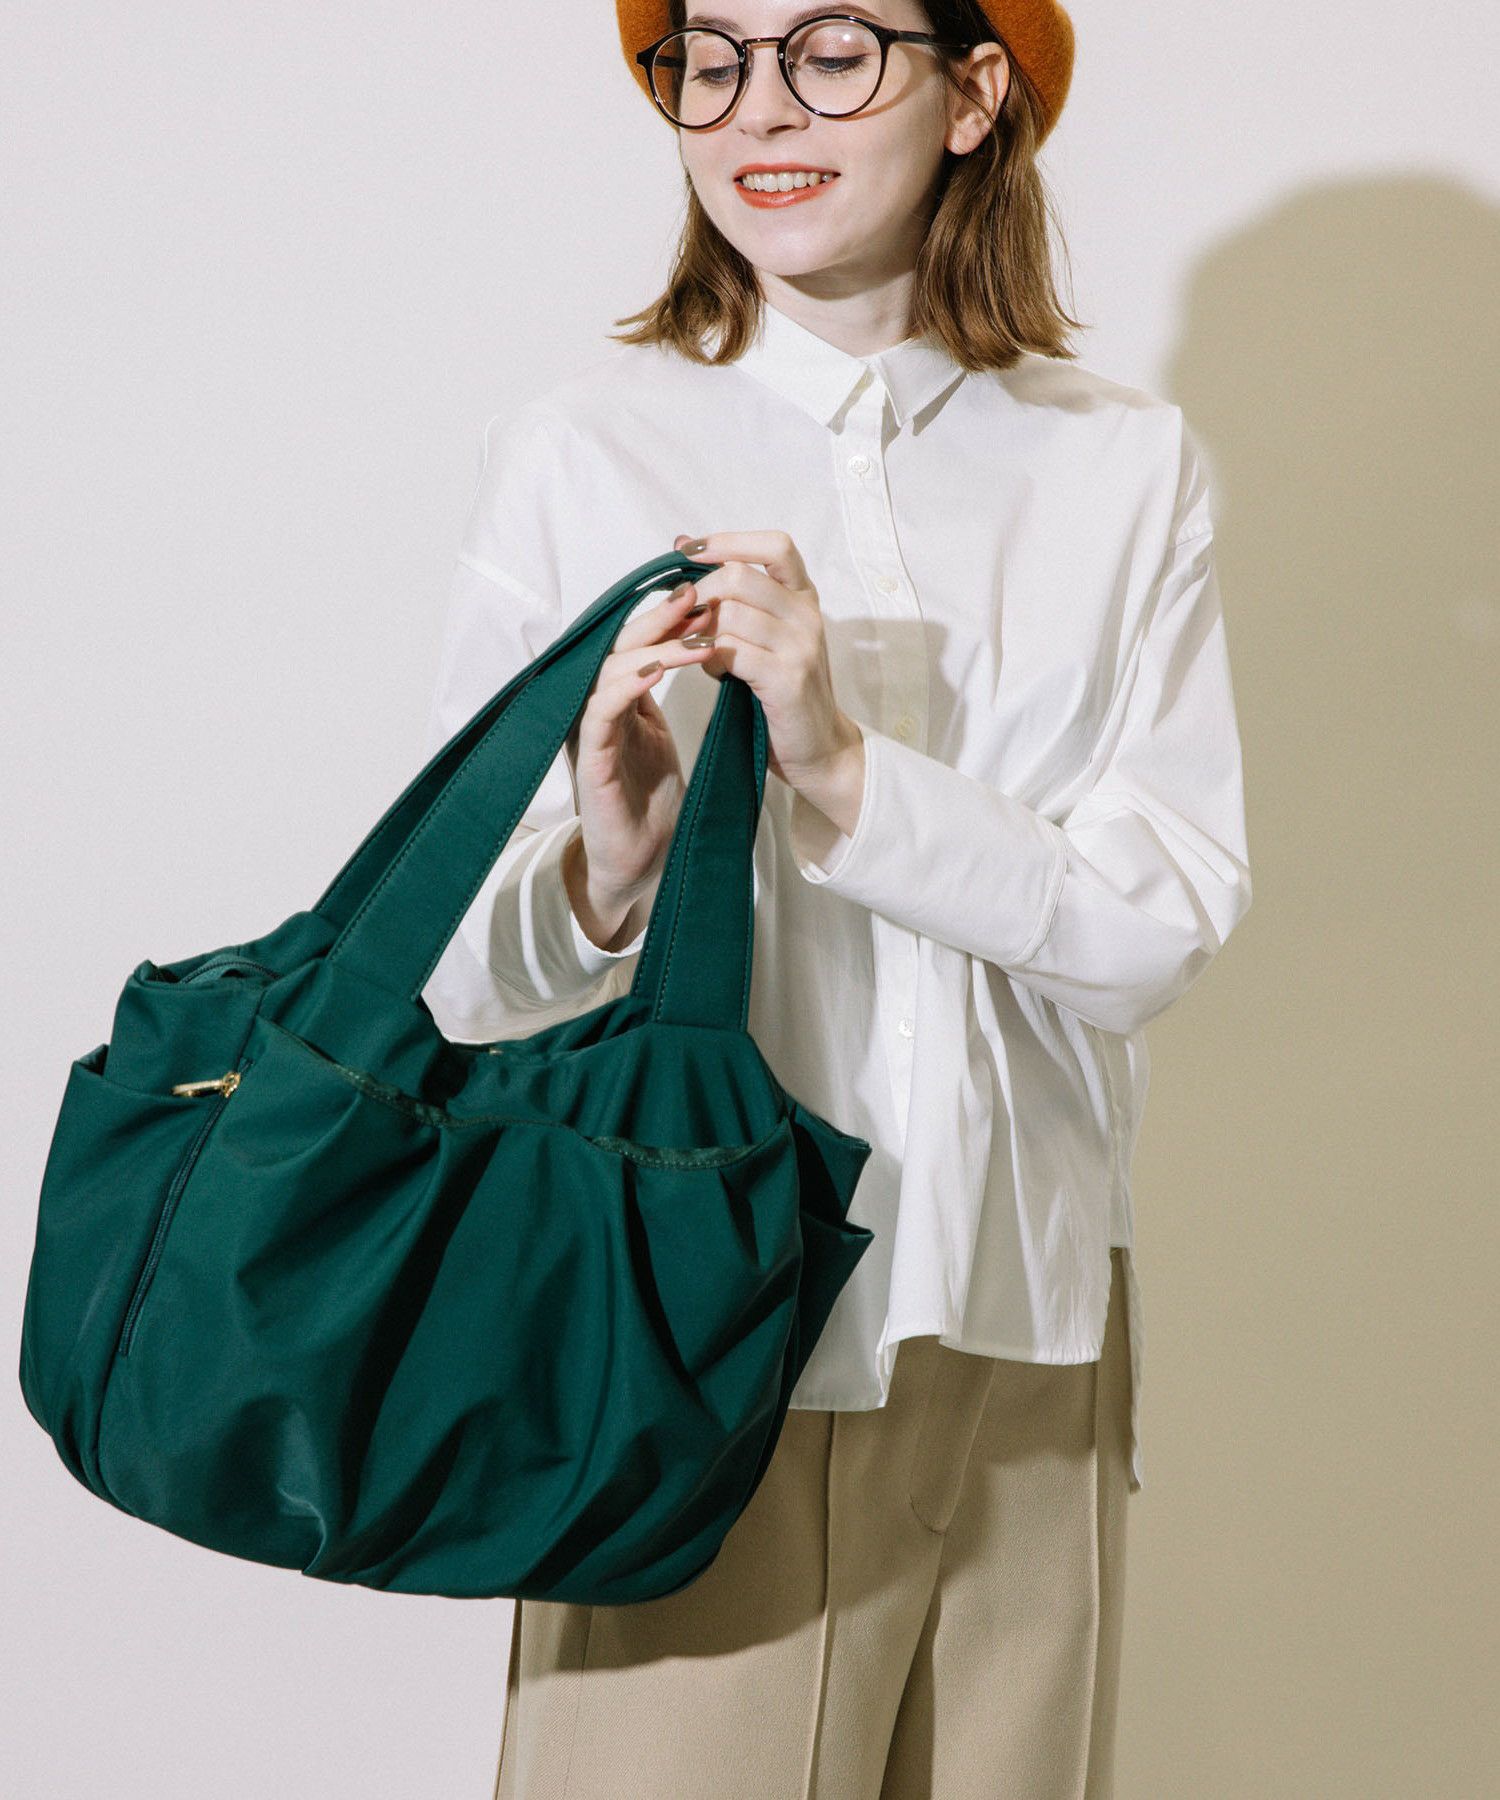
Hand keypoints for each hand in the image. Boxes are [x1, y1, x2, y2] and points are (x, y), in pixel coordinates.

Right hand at [563, 581, 718, 943]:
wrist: (640, 864)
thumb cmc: (652, 806)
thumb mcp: (661, 741)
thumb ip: (661, 703)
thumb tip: (691, 658)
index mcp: (618, 702)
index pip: (637, 644)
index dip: (666, 618)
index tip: (704, 594)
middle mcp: (598, 709)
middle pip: (619, 645)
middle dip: (658, 618)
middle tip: (695, 594)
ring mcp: (590, 732)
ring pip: (609, 669)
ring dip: (652, 647)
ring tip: (693, 634)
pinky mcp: (589, 759)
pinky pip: (600, 710)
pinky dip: (626, 684)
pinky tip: (657, 669)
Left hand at [670, 531, 861, 794]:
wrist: (819, 746)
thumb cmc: (783, 688)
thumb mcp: (766, 633)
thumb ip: (735, 596)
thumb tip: (683, 549)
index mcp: (804, 596)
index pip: (774, 545)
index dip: (729, 540)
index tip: (690, 550)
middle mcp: (807, 614)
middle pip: (739, 576)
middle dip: (699, 595)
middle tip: (683, 619)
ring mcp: (801, 646)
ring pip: (731, 614)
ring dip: (702, 632)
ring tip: (701, 652)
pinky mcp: (788, 678)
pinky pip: (732, 651)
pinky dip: (710, 659)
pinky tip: (713, 671)